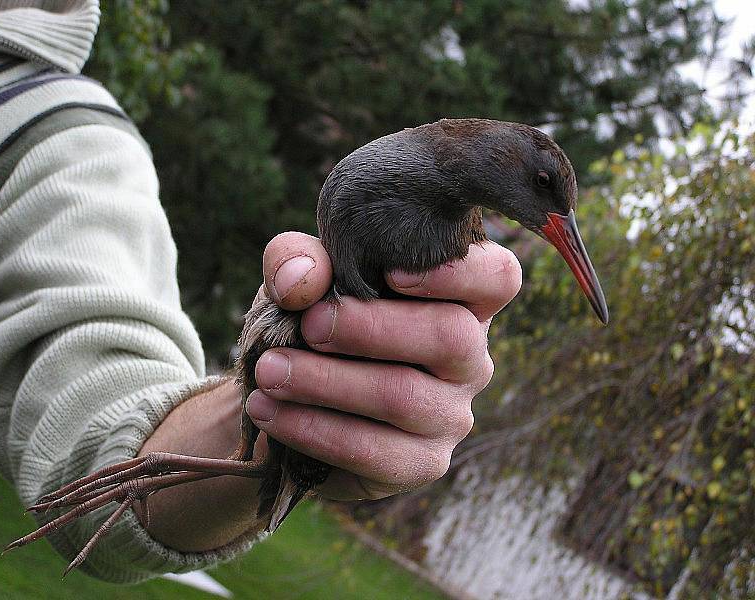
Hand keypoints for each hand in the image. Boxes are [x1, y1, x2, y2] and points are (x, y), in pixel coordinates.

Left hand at [247, 231, 521, 499]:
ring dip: (326, 382)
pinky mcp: (421, 463)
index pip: (497, 278)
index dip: (458, 273)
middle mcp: (469, 358)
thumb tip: (301, 281)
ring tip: (269, 371)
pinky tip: (270, 411)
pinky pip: (375, 451)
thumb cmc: (312, 323)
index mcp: (459, 299)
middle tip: (308, 326)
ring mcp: (452, 415)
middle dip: (370, 328)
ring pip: (405, 396)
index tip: (391, 272)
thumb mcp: (301, 279)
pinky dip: (314, 429)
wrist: (287, 395)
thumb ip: (296, 260)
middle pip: (450, 337)